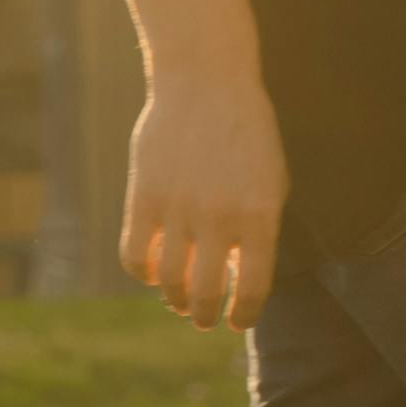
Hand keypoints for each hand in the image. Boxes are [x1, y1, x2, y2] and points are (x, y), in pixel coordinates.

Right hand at [123, 70, 288, 330]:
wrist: (207, 84)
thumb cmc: (247, 134)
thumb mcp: (269, 180)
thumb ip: (258, 229)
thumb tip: (237, 276)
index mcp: (260, 215)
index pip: (254, 287)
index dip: (245, 314)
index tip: (238, 323)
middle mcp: (219, 218)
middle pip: (208, 292)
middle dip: (207, 315)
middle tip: (205, 319)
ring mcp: (179, 209)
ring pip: (170, 280)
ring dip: (176, 299)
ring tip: (182, 302)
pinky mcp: (143, 198)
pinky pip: (136, 254)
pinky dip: (144, 273)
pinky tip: (154, 272)